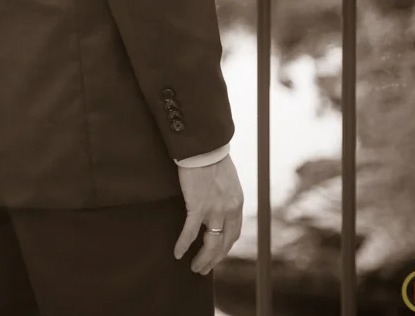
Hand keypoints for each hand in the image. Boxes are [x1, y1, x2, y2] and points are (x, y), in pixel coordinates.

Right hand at [173, 153, 243, 274]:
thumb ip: (225, 195)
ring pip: (211, 244)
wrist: (204, 146)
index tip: (215, 255)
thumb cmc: (212, 157)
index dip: (224, 248)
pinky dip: (184, 244)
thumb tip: (218, 203)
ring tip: (195, 268)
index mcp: (237, 203)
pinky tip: (177, 253)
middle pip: (224, 244)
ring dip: (203, 259)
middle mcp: (230, 210)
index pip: (233, 234)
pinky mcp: (198, 206)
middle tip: (203, 268)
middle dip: (214, 259)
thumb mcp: (227, 180)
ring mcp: (215, 209)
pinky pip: (190, 232)